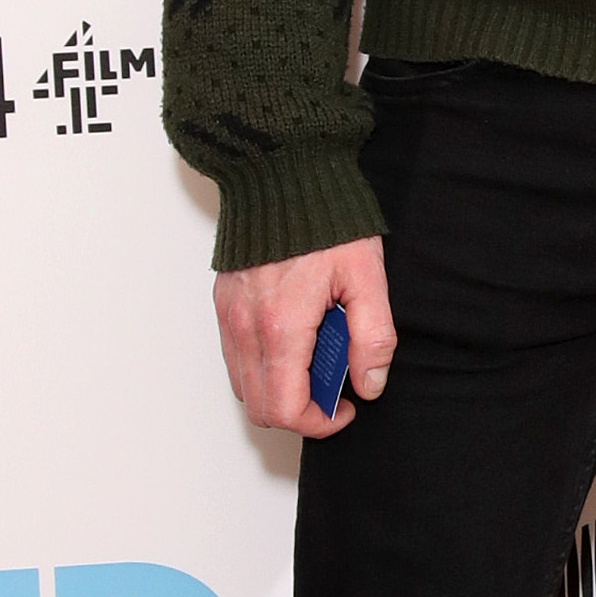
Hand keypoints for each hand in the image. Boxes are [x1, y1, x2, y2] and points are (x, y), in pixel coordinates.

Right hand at [214, 237, 395, 438]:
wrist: (282, 173)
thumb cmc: (327, 221)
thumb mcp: (368, 276)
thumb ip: (372, 337)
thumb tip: (369, 385)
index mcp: (282, 326)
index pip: (287, 410)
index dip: (319, 424)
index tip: (345, 408)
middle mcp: (246, 328)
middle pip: (261, 409)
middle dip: (301, 411)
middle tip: (334, 385)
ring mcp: (229, 317)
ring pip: (245, 387)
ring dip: (280, 389)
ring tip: (316, 358)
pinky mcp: (223, 305)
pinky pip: (235, 358)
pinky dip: (263, 366)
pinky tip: (294, 338)